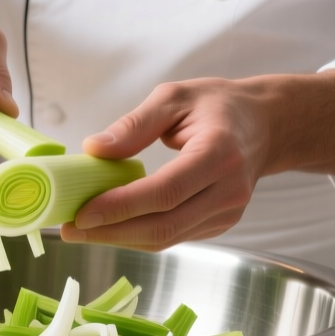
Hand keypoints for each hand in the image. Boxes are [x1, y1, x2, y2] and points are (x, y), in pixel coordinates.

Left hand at [61, 72, 334, 249]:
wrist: (265, 125)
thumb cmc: (217, 106)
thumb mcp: (174, 97)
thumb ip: (134, 125)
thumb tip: (94, 149)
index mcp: (219, 153)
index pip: (165, 192)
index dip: (121, 207)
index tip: (82, 213)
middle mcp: (229, 190)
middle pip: (163, 225)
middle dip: (111, 232)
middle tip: (69, 229)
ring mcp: (228, 212)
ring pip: (166, 238)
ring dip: (120, 238)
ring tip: (82, 230)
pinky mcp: (221, 224)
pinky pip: (174, 236)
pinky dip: (139, 234)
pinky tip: (112, 226)